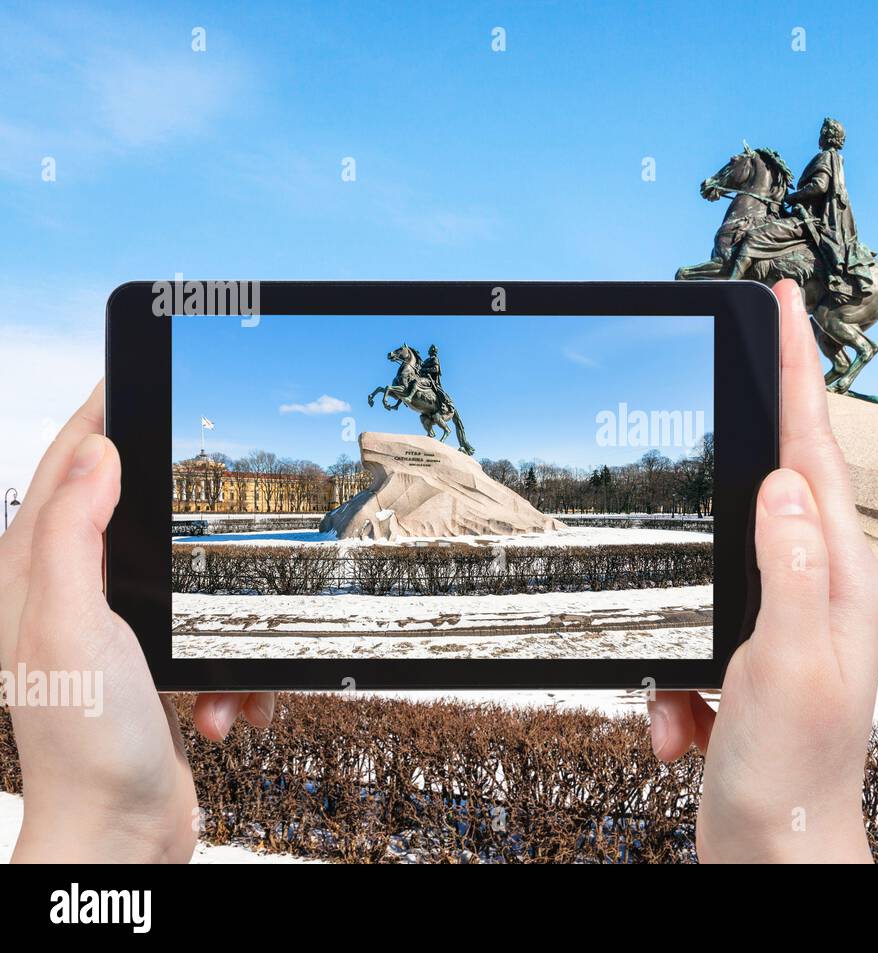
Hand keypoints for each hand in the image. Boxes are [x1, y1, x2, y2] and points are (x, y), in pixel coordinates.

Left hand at [0, 380, 275, 862]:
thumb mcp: (73, 624)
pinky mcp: (156, 669)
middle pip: (133, 513)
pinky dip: (230, 672)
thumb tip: (97, 454)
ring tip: (220, 667)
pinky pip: (211, 640)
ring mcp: (115, 633)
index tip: (136, 372)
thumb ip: (73, 535)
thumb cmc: (86, 742)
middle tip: (227, 493)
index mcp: (36, 574)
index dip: (101, 414)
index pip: (67, 468)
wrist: (119, 833)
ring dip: (221, 621)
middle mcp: (70, 596)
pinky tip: (223, 706)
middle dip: (187, 517)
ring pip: (188, 581)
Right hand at [647, 280, 877, 863]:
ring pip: (715, 570)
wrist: (777, 859)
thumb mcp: (784, 662)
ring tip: (687, 705)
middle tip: (726, 399)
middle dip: (738, 461)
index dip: (800, 373)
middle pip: (773, 491)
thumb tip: (783, 481)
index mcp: (840, 579)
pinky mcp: (750, 660)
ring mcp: (786, 625)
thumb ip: (786, 566)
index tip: (787, 306)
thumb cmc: (792, 775)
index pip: (816, 452)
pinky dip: (672, 684)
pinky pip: (692, 637)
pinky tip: (683, 730)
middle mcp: (821, 591)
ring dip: (681, 633)